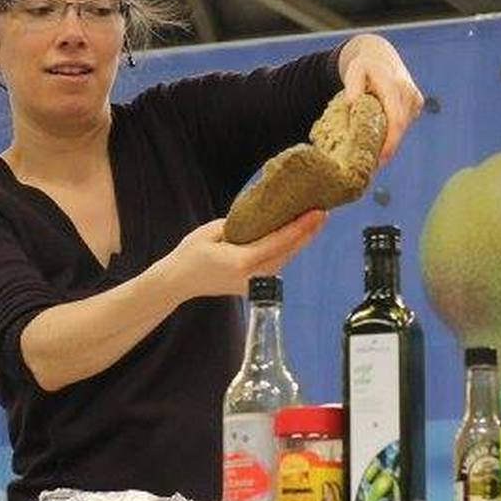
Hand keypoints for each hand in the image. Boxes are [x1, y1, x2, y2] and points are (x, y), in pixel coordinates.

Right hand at [165, 210, 326, 300]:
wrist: (178, 282)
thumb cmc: (191, 254)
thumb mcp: (213, 231)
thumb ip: (241, 224)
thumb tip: (264, 215)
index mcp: (242, 261)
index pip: (280, 241)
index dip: (301, 227)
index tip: (318, 213)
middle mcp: (252, 277)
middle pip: (288, 252)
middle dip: (306, 232)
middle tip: (322, 212)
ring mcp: (254, 285)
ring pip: (284, 259)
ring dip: (299, 241)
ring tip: (312, 220)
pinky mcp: (253, 287)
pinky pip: (275, 265)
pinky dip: (286, 250)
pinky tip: (294, 236)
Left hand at [340, 34, 424, 164]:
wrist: (381, 55)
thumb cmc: (364, 66)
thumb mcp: (354, 70)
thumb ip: (353, 87)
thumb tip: (353, 105)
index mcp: (394, 86)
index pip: (396, 120)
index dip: (391, 142)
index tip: (381, 160)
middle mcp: (408, 93)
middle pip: (400, 128)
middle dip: (388, 148)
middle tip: (373, 165)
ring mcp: (415, 98)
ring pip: (403, 127)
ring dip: (390, 140)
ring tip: (374, 155)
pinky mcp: (416, 103)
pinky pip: (404, 123)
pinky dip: (394, 132)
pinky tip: (381, 138)